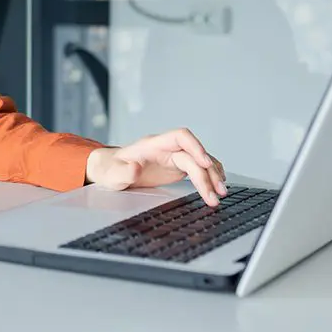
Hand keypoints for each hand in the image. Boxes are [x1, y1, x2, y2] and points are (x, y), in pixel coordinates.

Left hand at [84, 128, 226, 206]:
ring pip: (200, 162)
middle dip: (207, 173)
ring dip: (212, 176)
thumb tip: (135, 168)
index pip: (181, 136)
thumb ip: (123, 172)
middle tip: (215, 194)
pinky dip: (209, 175)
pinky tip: (217, 185)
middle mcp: (167, 148)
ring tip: (220, 195)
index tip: (204, 163)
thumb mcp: (113, 174)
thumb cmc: (111, 170)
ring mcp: (173, 157)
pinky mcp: (177, 167)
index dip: (195, 146)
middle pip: (194, 155)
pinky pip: (198, 168)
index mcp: (153, 144)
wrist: (111, 170)